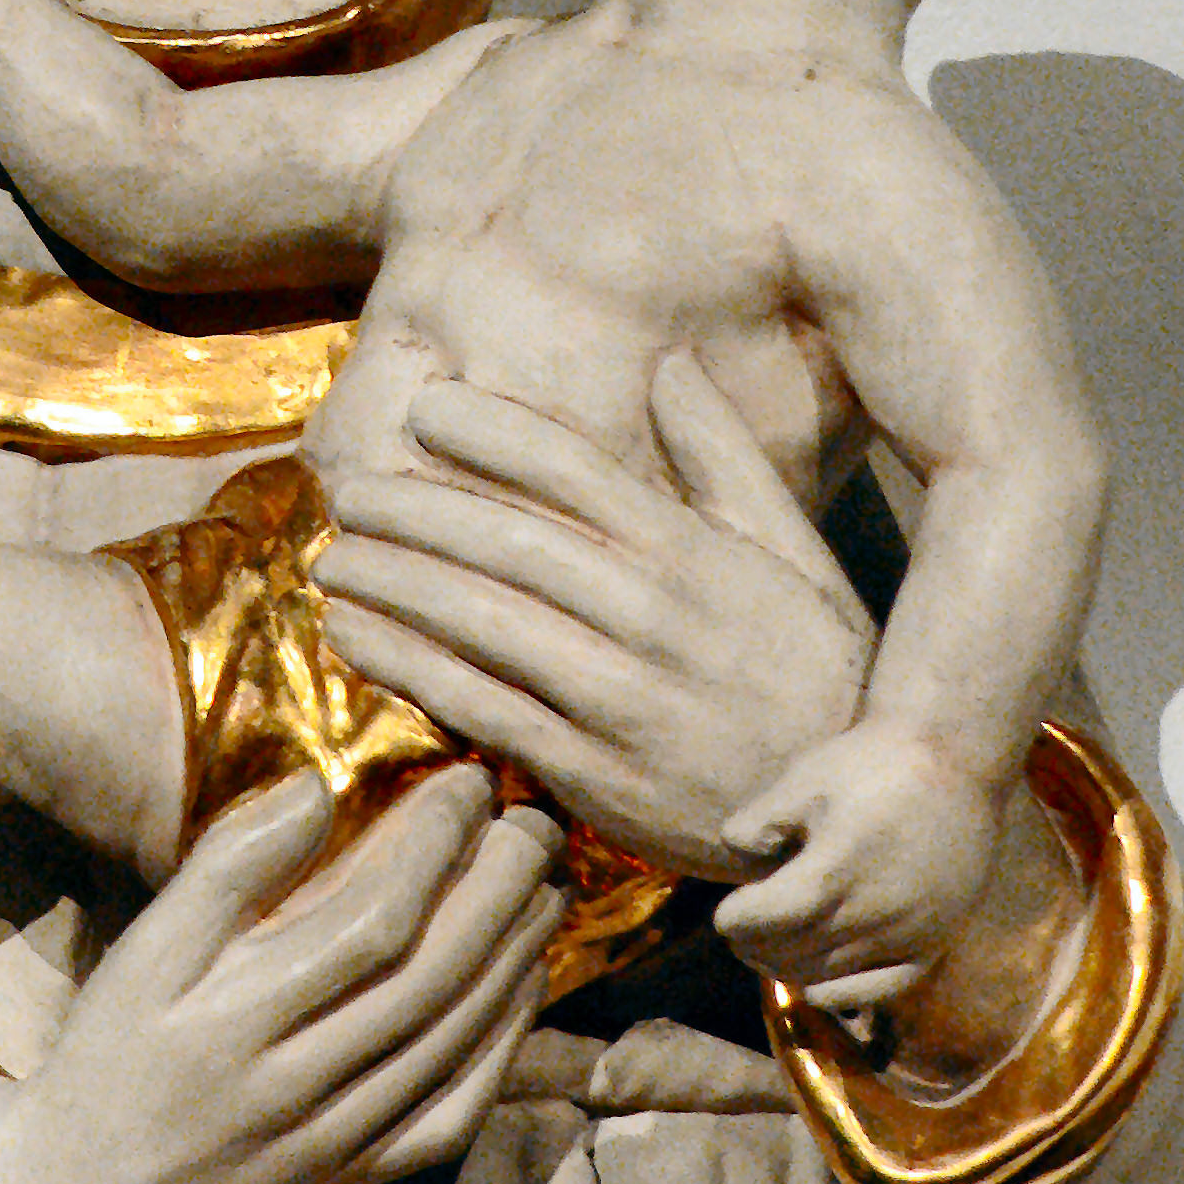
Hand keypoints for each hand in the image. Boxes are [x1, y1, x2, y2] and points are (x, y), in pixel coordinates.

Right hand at [0, 765, 561, 1183]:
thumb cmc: (106, 1053)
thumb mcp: (143, 951)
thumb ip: (228, 868)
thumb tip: (318, 787)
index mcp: (241, 1021)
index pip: (375, 923)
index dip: (437, 846)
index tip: (467, 781)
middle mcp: (299, 1089)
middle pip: (434, 980)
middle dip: (500, 891)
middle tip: (537, 821)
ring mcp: (333, 1146)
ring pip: (452, 1044)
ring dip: (515, 959)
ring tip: (547, 884)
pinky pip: (448, 1118)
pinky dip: (500, 1052)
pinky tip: (521, 993)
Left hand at [311, 354, 875, 878]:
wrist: (851, 819)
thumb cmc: (820, 672)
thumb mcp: (793, 552)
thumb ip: (724, 457)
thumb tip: (672, 364)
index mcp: (694, 552)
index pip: (573, 469)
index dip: (491, 432)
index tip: (428, 407)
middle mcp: (651, 615)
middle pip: (506, 540)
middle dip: (415, 506)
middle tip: (346, 487)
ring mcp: (618, 695)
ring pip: (481, 620)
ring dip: (393, 582)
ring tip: (332, 557)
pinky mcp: (591, 772)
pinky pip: (480, 705)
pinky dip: (407, 667)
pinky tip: (354, 638)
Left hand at [716, 723, 1002, 1007]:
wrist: (954, 759)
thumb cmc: (872, 764)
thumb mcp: (803, 779)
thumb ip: (760, 822)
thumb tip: (735, 857)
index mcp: (834, 871)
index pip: (768, 920)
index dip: (737, 921)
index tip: (723, 915)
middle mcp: (874, 914)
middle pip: (796, 951)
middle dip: (757, 946)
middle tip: (739, 934)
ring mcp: (910, 934)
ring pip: (832, 975)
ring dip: (790, 969)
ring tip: (768, 950)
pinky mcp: (937, 942)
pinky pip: (883, 989)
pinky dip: (843, 995)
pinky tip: (818, 989)